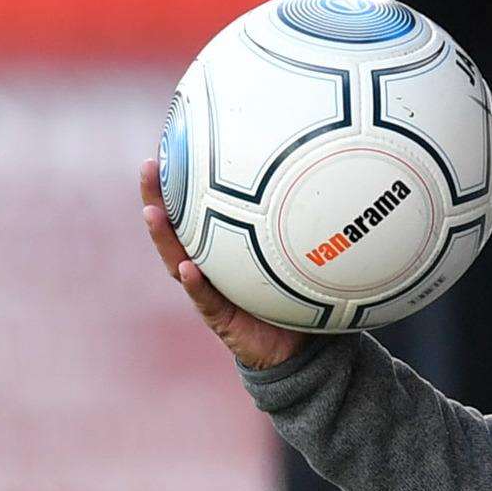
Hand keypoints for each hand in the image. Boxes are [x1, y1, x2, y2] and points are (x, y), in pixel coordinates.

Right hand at [140, 160, 306, 370]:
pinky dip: (197, 285)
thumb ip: (317, 216)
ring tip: (153, 211)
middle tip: (149, 166)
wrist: (302, 349)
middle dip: (157, 196)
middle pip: (176, 227)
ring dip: (163, 237)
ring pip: (178, 261)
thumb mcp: (309, 250)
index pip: (198, 208)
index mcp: (227, 248)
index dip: (183, 179)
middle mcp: (211, 265)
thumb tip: (342, 162)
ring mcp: (211, 292)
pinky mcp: (221, 320)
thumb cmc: (303, 293)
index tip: (173, 142)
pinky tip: (189, 267)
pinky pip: (206, 300)